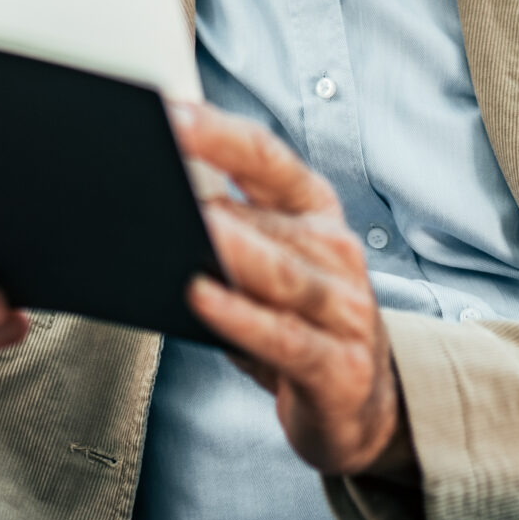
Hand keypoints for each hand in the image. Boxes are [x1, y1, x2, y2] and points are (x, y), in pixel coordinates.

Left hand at [172, 101, 416, 483]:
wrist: (362, 405)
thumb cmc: (299, 323)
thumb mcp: (268, 266)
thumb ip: (227, 228)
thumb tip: (156, 198)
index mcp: (316, 212)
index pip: (267, 159)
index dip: (218, 134)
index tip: (170, 115)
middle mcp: (336, 252)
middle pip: (269, 217)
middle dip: (212, 199)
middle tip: (158, 175)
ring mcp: (344, 310)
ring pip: (282, 273)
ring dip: (233, 249)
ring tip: (188, 226)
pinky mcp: (339, 367)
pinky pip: (283, 337)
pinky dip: (240, 317)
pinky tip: (200, 298)